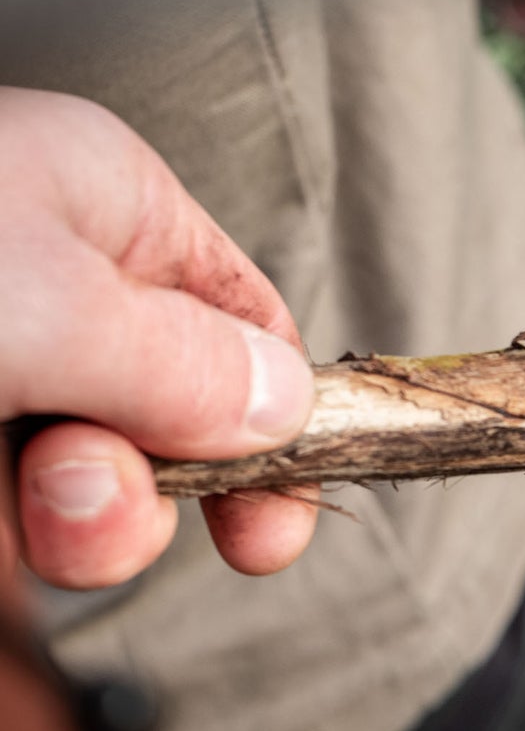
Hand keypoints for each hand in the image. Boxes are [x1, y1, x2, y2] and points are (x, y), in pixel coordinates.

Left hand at [0, 87, 315, 587]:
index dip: (286, 426)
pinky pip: (27, 501)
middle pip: (186, 413)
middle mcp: (64, 279)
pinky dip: (28, 526)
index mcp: (110, 205)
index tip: (279, 524)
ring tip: (35, 502)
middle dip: (168, 482)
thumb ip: (183, 364)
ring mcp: (7, 360)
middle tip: (105, 506)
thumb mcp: (45, 301)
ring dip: (90, 517)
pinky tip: (1, 518)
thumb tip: (290, 407)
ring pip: (103, 471)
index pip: (254, 324)